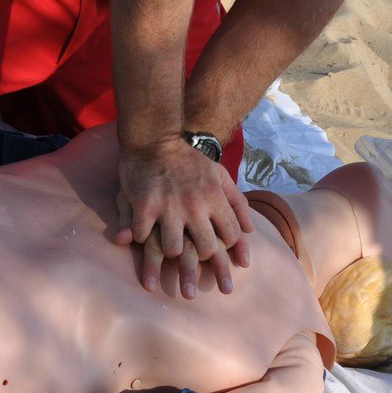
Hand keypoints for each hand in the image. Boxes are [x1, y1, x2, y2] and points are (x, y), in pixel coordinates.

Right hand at [114, 135, 251, 292]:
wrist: (155, 139)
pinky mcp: (144, 206)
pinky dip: (141, 236)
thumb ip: (237, 202)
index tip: (216, 240)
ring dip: (170, 248)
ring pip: (173, 250)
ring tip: (167, 241)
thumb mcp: (220, 174)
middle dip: (200, 253)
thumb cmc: (189, 160)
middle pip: (205, 250)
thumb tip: (250, 230)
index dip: (226, 244)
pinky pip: (142, 237)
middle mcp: (194, 204)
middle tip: (192, 247)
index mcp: (215, 196)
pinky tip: (143, 229)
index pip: (231, 236)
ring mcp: (168, 207)